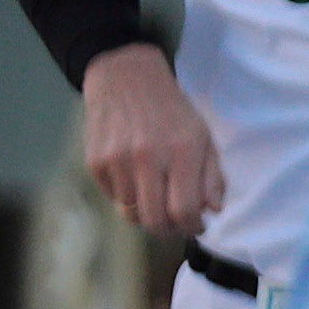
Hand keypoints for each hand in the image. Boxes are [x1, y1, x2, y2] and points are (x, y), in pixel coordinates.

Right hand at [79, 45, 222, 241]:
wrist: (126, 78)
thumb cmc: (171, 112)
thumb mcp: (203, 137)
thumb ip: (212, 176)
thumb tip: (212, 210)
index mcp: (181, 152)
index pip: (184, 210)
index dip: (192, 227)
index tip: (197, 225)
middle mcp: (147, 158)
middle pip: (155, 220)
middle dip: (169, 230)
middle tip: (176, 224)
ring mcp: (117, 160)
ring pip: (132, 213)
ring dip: (147, 214)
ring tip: (157, 199)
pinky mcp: (96, 161)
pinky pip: (113, 197)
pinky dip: (128, 198)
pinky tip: (137, 180)